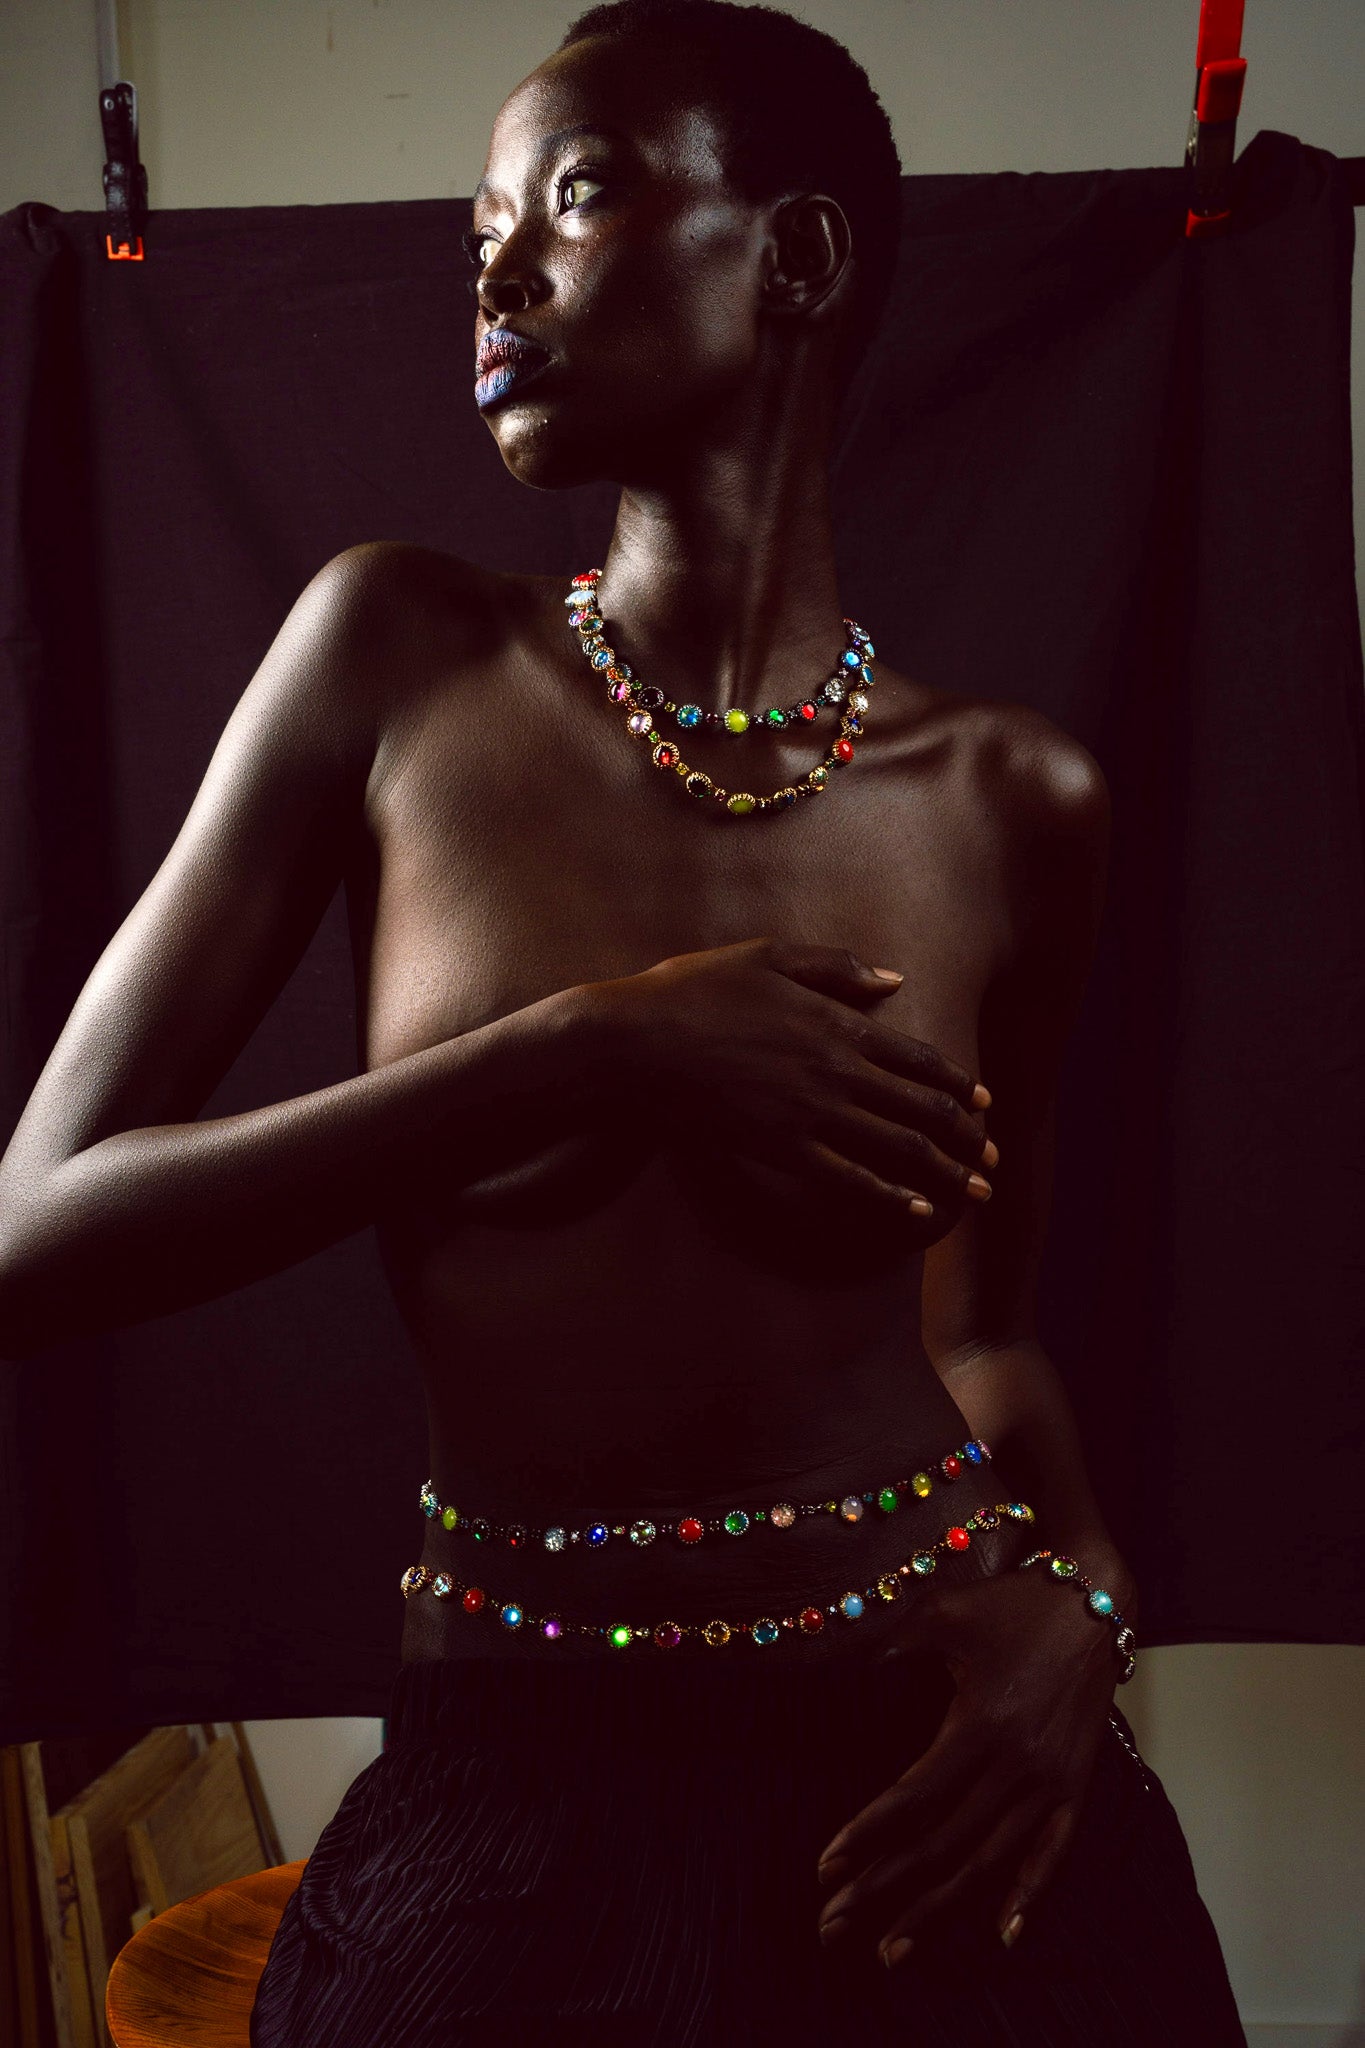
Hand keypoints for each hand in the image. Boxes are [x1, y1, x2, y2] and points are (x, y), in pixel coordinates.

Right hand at [582, 937, 996, 1229]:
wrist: (637, 1046)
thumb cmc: (694, 992)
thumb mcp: (768, 956)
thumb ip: (837, 966)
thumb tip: (895, 979)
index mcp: (838, 1022)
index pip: (919, 1059)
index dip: (958, 1084)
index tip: (983, 1103)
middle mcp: (837, 1071)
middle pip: (922, 1110)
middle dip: (966, 1138)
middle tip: (992, 1158)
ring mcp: (811, 1114)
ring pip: (898, 1149)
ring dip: (946, 1172)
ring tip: (976, 1193)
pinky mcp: (782, 1150)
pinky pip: (850, 1181)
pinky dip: (891, 1198)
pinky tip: (919, 1211)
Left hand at [814, 1560, 1121, 1967]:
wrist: (1095, 1598)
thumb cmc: (1010, 1603)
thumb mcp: (942, 1613)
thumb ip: (891, 1646)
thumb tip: (840, 1672)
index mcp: (981, 1724)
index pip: (915, 1798)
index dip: (867, 1835)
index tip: (825, 1866)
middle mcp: (1018, 1764)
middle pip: (942, 1844)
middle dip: (884, 1888)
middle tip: (833, 1925)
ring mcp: (1052, 1781)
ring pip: (988, 1862)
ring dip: (938, 1909)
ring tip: (892, 1949)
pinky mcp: (1077, 1785)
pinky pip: (1053, 1852)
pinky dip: (1027, 1895)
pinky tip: (1001, 1933)